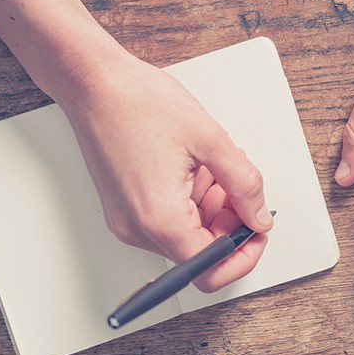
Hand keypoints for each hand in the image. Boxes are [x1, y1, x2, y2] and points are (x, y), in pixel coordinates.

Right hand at [58, 46, 273, 292]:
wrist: (93, 84)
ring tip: (211, 166)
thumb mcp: (210, 139)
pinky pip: (165, 220)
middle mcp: (137, 229)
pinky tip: (191, 168)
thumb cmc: (137, 102)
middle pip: (198, 253)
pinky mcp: (122, 209)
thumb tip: (259, 216)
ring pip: (184, 235)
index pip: (211, 270)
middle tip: (238, 185)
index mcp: (160, 219)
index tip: (257, 229)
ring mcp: (126, 220)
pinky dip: (188, 201)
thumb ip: (245, 184)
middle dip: (228, 223)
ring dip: (209, 209)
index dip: (243, 252)